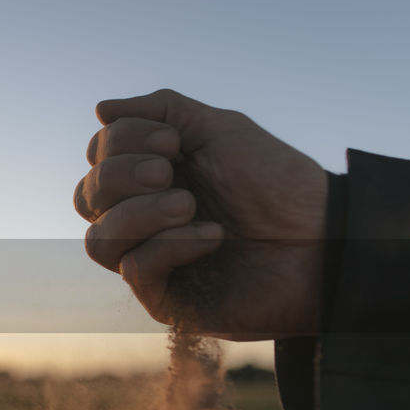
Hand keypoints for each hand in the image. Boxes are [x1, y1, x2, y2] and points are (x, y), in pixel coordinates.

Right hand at [73, 89, 327, 338]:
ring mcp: (152, 260)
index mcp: (150, 177)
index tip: (174, 140)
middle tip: (170, 169)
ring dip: (140, 213)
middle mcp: (142, 219)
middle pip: (87, 197)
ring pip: (99, 240)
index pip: (97, 159)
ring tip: (190, 204)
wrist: (323, 235)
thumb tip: (100, 109)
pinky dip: (170, 246)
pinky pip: (136, 270)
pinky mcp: (167, 300)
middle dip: (121, 175)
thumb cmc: (276, 182)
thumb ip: (162, 110)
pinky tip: (213, 236)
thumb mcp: (218, 128)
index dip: (120, 141)